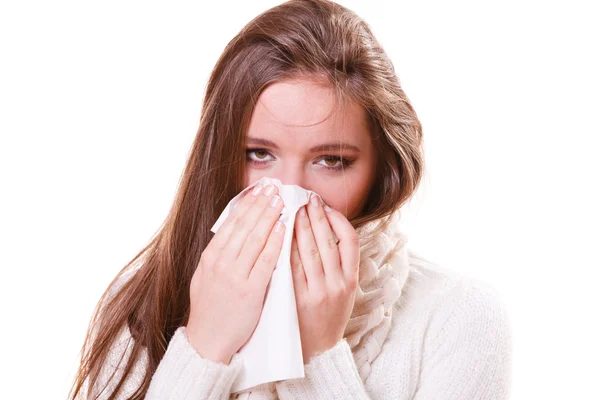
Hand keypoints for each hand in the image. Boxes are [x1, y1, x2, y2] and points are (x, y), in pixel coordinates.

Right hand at [185, 184, 285, 364]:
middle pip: (243, 225)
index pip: (231, 223)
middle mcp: (220, 262)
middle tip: (274, 188)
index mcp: (210, 257)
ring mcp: (234, 276)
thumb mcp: (205, 276)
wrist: (207, 341)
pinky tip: (283, 228)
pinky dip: (274, 242)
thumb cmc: (209, 308)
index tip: (258, 190)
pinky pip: (265, 261)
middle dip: (260, 204)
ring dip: (269, 216)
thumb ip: (218, 254)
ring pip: (254, 238)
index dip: (246, 204)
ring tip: (280, 200)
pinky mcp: (249, 291)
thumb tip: (231, 231)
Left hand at [290, 193, 359, 362]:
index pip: (350, 241)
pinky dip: (286, 246)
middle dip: (315, 216)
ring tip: (291, 209)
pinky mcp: (298, 298)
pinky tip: (280, 233)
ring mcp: (318, 291)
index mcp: (351, 280)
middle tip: (305, 198)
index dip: (338, 220)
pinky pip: (291, 266)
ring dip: (299, 226)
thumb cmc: (329, 317)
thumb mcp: (344, 293)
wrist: (318, 352)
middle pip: (326, 241)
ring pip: (308, 250)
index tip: (326, 206)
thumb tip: (327, 230)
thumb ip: (339, 265)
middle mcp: (337, 284)